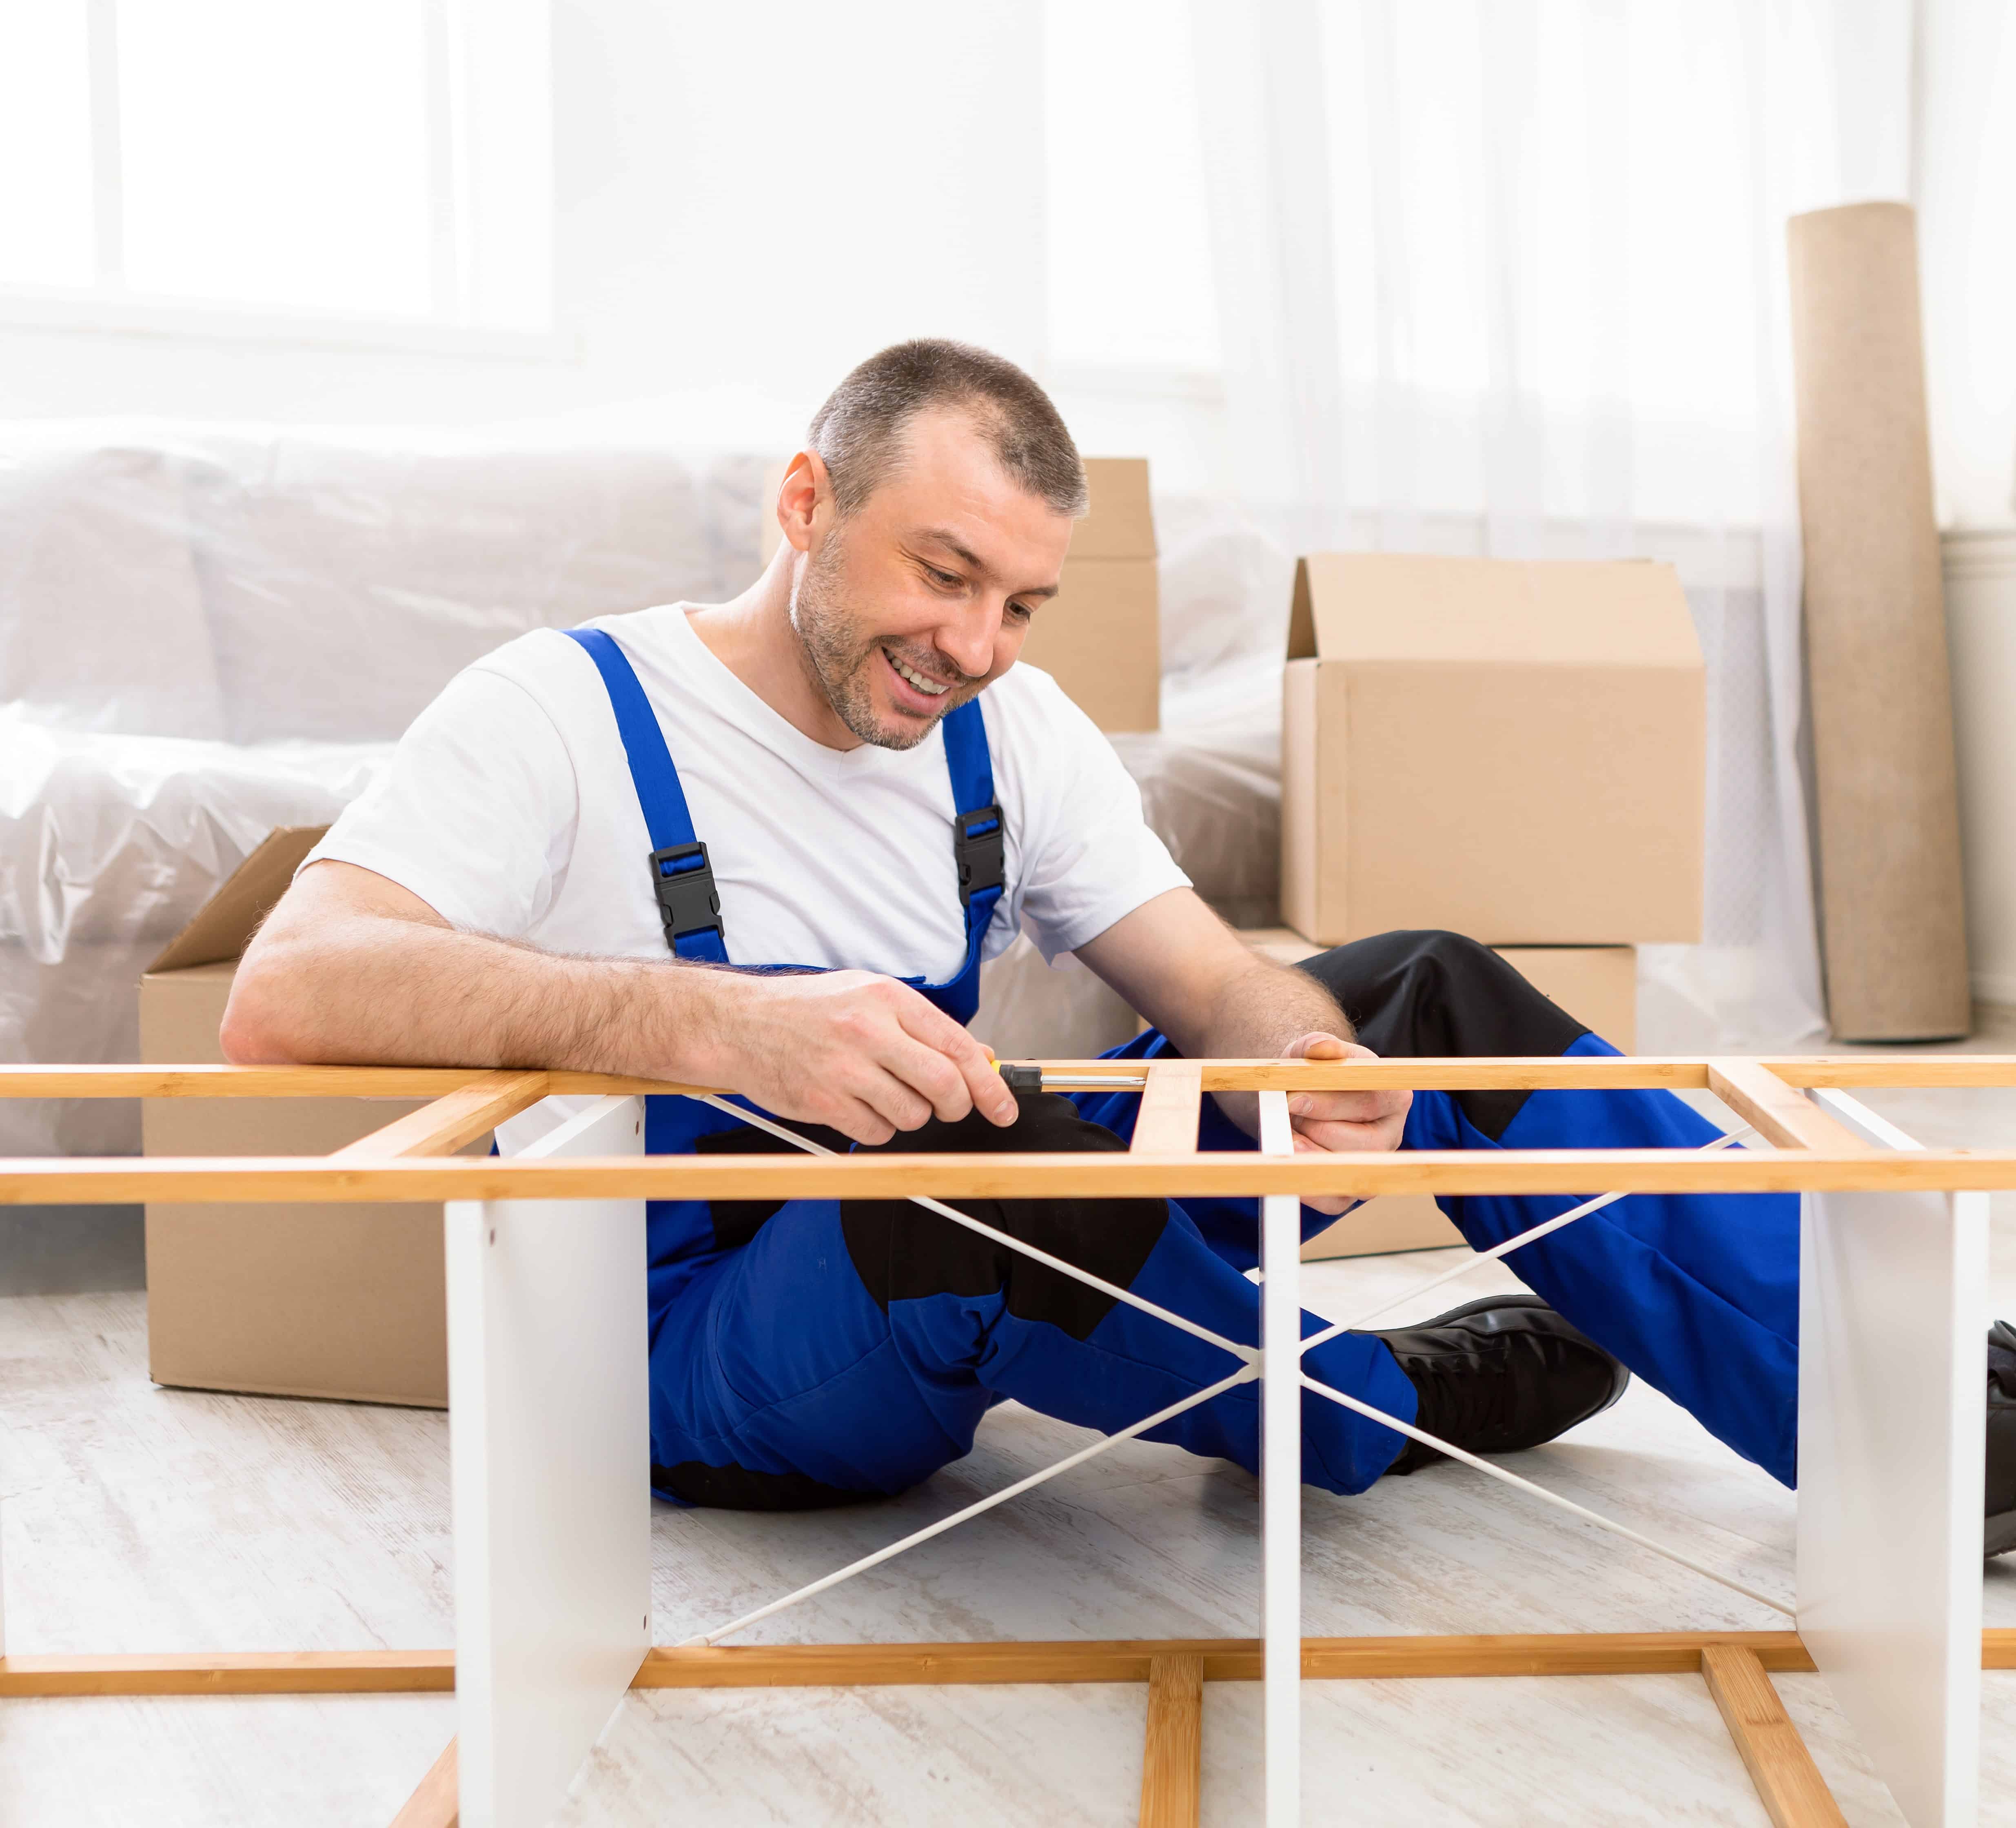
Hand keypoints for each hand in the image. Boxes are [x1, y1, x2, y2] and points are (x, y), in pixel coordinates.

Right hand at [684, 969, 1017, 1144]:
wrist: (737, 1023)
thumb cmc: (807, 1009)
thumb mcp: (868, 995)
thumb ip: (922, 1026)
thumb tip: (980, 1058)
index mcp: (888, 998)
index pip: (959, 1047)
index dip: (990, 1085)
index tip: (1005, 1109)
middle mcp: (868, 1030)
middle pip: (944, 1086)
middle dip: (957, 1106)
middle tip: (949, 1108)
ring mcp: (844, 1068)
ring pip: (912, 1115)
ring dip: (911, 1115)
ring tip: (882, 1094)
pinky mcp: (822, 1102)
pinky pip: (876, 1133)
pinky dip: (878, 1128)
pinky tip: (857, 1106)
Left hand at [1280, 1031, 1410, 1216]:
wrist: (1298, 1097)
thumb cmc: (1311, 1074)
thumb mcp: (1311, 1052)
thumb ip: (1317, 1046)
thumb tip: (1320, 1048)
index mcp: (1394, 1095)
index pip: (1372, 1102)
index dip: (1330, 1103)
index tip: (1294, 1099)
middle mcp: (1392, 1134)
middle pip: (1361, 1142)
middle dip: (1314, 1128)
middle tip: (1287, 1114)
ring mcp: (1375, 1166)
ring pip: (1348, 1171)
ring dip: (1308, 1153)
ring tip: (1287, 1133)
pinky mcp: (1353, 1191)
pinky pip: (1335, 1202)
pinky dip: (1307, 1187)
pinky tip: (1287, 1166)